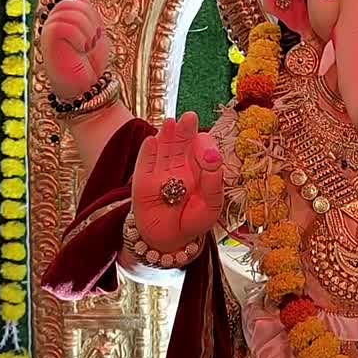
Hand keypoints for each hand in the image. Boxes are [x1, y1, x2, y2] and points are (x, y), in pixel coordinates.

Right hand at [39, 0, 111, 99]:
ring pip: (73, 12)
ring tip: (83, 49)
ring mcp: (49, 29)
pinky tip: (77, 48)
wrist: (85, 87)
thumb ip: (87, 16)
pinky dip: (78, 37)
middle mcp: (53, 22)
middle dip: (91, 21)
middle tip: (89, 44)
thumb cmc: (90, 65)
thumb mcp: (94, 36)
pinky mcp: (48, 37)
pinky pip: (67, 25)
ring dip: (86, 32)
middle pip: (76, 2)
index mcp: (65, 20)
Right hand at [131, 112, 224, 251]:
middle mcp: (180, 164)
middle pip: (182, 142)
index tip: (210, 157)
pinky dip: (147, 153)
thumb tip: (214, 160)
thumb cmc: (193, 220)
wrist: (170, 240)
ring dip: (167, 135)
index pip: (203, 149)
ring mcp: (160, 171)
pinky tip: (152, 141)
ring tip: (171, 123)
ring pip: (163, 148)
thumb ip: (214, 184)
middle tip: (190, 117)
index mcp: (199, 167)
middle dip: (186, 130)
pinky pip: (144, 164)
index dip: (206, 148)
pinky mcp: (143, 181)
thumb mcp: (211, 207)